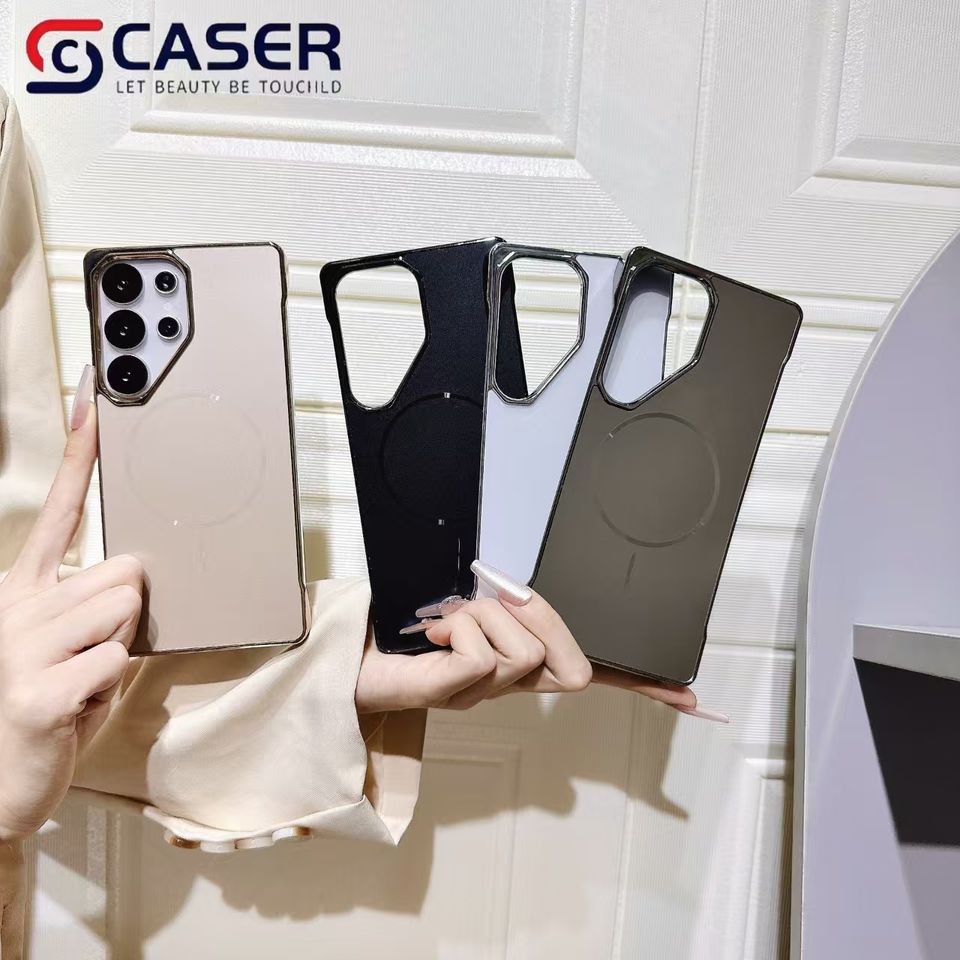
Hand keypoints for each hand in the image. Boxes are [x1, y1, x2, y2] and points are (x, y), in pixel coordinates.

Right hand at [0, 367, 142, 839]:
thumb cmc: (40, 705)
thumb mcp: (64, 645)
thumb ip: (91, 602)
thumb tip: (133, 573)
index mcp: (23, 590)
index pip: (58, 509)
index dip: (78, 451)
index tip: (93, 396)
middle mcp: (16, 606)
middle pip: (125, 571)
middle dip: (124, 615)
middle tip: (87, 657)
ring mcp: (21, 647)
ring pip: (125, 609)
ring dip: (115, 651)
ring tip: (80, 681)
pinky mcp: (37, 691)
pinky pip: (116, 660)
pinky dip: (108, 689)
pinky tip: (74, 708)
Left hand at [355, 561, 727, 720]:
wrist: (348, 653)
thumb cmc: (408, 626)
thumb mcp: (470, 603)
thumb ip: (505, 600)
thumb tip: (520, 588)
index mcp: (518, 664)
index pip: (593, 676)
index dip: (643, 688)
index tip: (693, 698)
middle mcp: (507, 687)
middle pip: (572, 666)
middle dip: (543, 619)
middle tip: (498, 598)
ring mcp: (481, 695)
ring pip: (523, 649)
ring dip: (484, 614)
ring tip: (447, 617)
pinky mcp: (450, 693)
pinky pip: (481, 655)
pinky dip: (460, 625)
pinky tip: (436, 631)